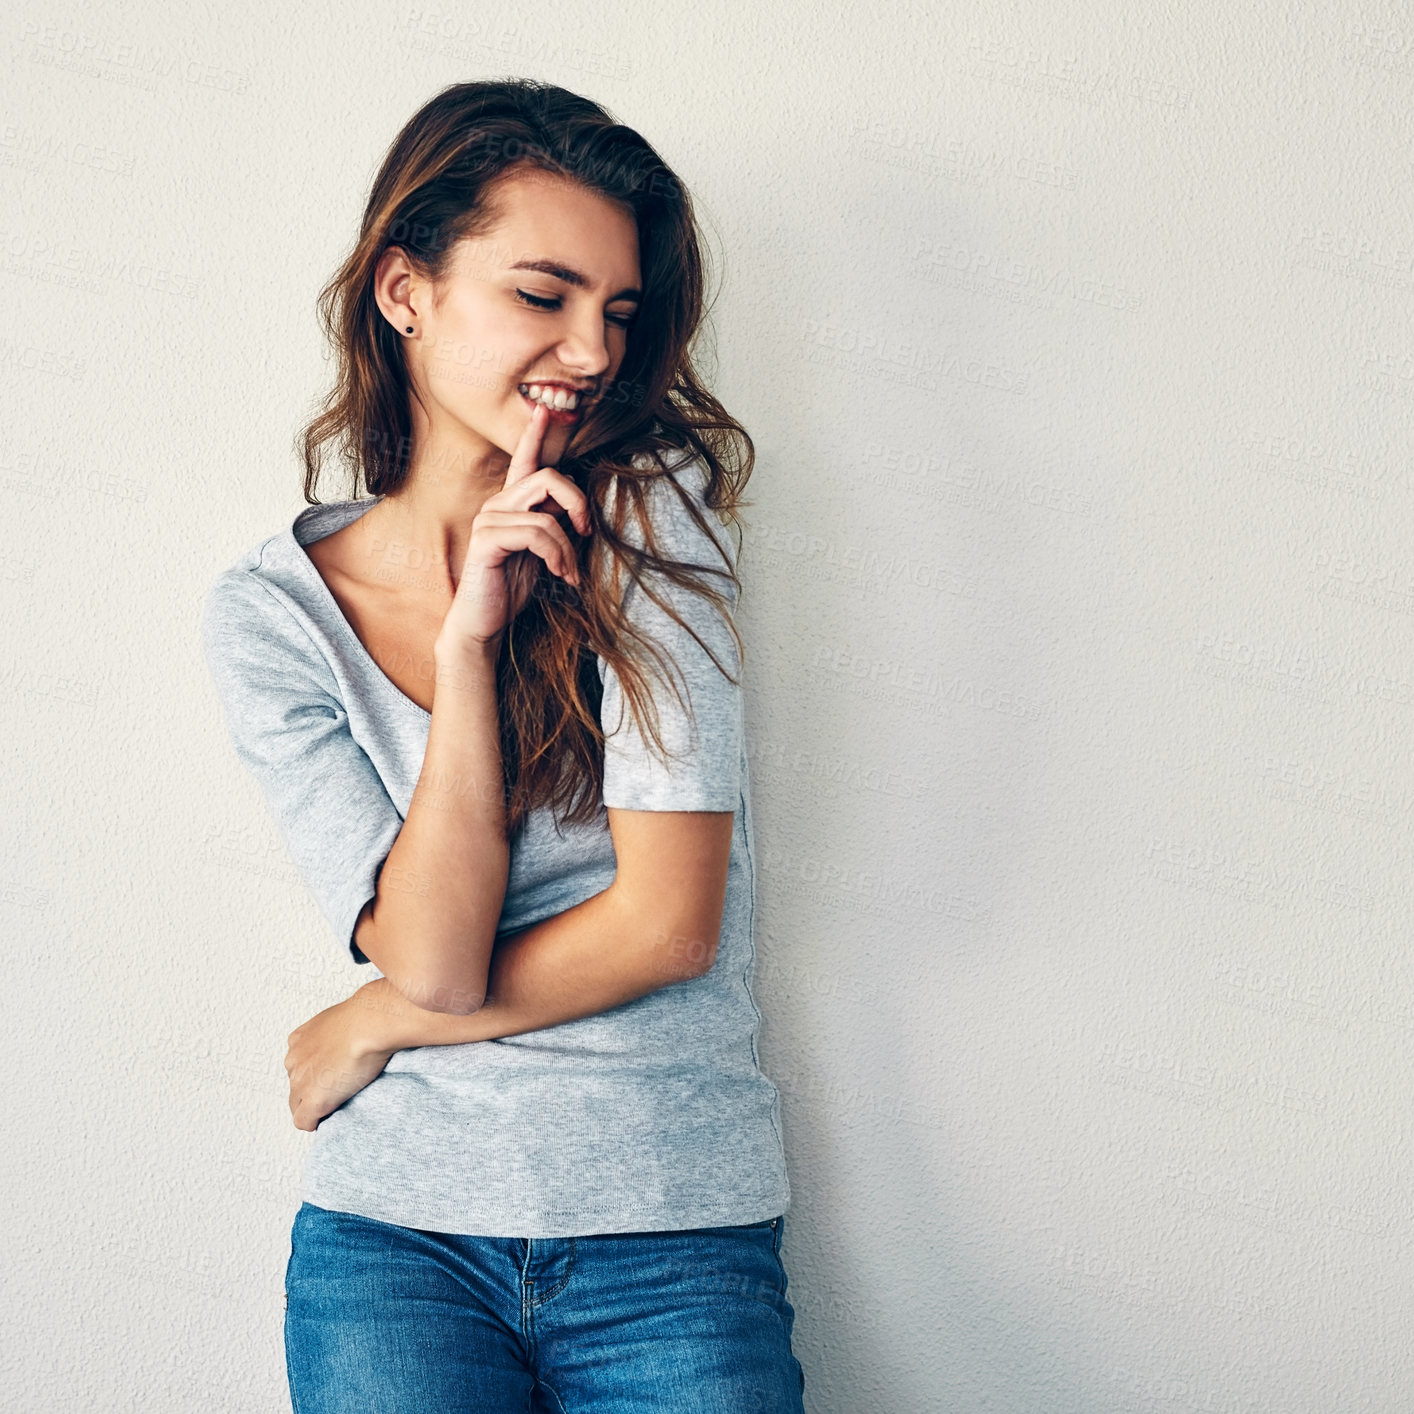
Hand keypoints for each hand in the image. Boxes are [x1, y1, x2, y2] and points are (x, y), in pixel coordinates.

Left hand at [284, 985, 398, 1131]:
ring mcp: (301, 1081)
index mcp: (299, 1040)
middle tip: (339, 1088)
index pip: (299, 1066)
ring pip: (298, 1104)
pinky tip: (330, 1116)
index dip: (316, 1074)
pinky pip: (304, 1121)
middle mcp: (294, 1060)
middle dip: (314, 1089)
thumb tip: (353, 1033)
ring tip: (339, 1101)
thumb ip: (336, 1031)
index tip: (332, 1074)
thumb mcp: (343, 1016)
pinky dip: (315, 1122)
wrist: (370, 1023)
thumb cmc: (366, 1016)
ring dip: (316, 1105)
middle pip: (296, 1086)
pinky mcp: (312, 1099)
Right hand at [437, 401, 592, 652]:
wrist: (484, 622)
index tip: (544, 410)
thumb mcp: (542, 553)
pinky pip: (536, 533)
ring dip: (568, 547)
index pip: (523, 461)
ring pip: (546, 514)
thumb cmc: (511, 588)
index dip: (534, 435)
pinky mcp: (486, 540)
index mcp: (510, 505)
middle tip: (587, 533)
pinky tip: (559, 574)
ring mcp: (488, 520)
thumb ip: (554, 525)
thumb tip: (578, 509)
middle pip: (547, 477)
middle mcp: (496, 505)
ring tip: (570, 572)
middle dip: (578, 503)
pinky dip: (556, 555)